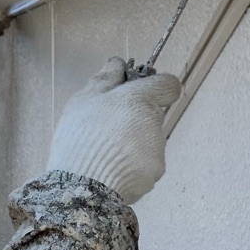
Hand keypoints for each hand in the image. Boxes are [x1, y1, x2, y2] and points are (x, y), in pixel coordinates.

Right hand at [46, 58, 181, 203]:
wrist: (82, 187)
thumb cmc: (80, 139)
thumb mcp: (83, 101)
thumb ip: (105, 79)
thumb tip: (117, 63)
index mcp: (138, 99)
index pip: (168, 85)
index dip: (155, 86)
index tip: (138, 93)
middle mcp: (153, 122)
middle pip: (154, 113)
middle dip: (136, 117)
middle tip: (108, 127)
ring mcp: (156, 150)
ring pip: (149, 139)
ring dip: (133, 141)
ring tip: (106, 150)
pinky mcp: (155, 173)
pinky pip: (146, 163)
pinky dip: (133, 164)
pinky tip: (112, 166)